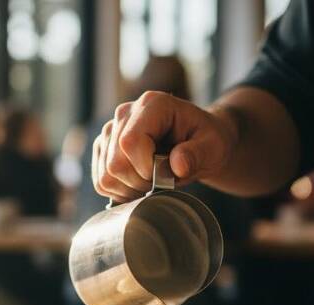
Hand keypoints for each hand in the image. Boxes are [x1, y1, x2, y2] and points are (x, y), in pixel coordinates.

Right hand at [91, 91, 236, 201]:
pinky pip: (101, 181)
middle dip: (140, 182)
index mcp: (152, 105)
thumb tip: (177, 166)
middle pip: (115, 163)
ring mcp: (110, 131)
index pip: (130, 142)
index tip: (165, 175)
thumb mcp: (212, 146)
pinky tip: (139, 184)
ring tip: (151, 183)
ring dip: (130, 189)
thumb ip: (197, 154)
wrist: (197, 142)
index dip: (145, 168)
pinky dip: (120, 191)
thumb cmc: (206, 140)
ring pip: (105, 176)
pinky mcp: (103, 148)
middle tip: (162, 182)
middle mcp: (125, 113)